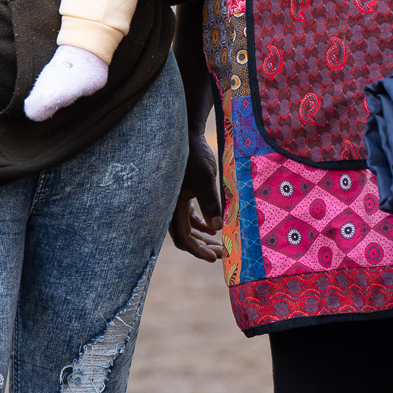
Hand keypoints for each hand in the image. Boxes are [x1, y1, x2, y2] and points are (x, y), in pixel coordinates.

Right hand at [171, 135, 223, 261]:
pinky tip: (213, 229)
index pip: (183, 237)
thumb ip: (210, 202)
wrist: (187, 135)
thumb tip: (218, 227)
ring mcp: (176, 201)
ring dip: (203, 238)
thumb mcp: (205, 178)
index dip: (198, 250)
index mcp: (174, 205)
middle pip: (185, 236)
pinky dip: (200, 225)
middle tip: (221, 255)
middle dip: (203, 247)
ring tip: (220, 246)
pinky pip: (189, 217)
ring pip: (187, 228)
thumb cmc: (194, 155)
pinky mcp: (182, 195)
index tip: (214, 258)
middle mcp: (171, 206)